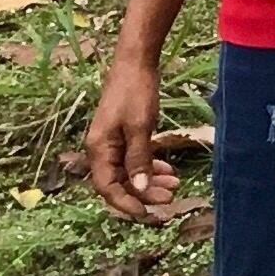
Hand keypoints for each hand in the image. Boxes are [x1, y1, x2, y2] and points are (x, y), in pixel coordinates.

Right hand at [83, 50, 179, 222]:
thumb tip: (140, 189)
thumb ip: (139, 159)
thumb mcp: (140, 127)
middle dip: (144, 194)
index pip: (106, 188)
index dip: (125, 204)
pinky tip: (168, 170)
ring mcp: (113, 142)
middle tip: (170, 199)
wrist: (136, 62)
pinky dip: (150, 165)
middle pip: (119, 183)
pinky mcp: (124, 135)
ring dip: (150, 181)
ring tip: (175, 185)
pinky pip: (135, 159)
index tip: (147, 213)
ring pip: (129, 172)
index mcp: (99, 149)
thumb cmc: (136, 91)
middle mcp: (102, 149)